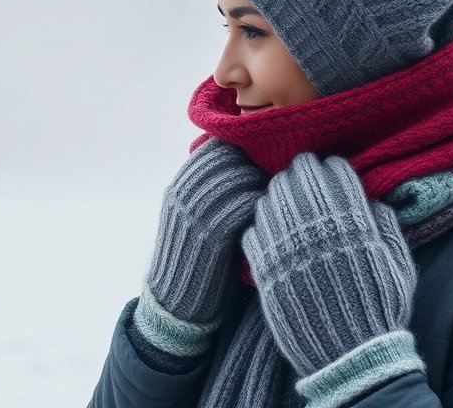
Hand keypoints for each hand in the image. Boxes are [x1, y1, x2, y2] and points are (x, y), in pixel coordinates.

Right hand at [144, 137, 267, 325]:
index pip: (218, 146)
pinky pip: (244, 204)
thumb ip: (216, 191)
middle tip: (274, 182)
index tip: (263, 166)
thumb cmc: (198, 261)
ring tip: (276, 200)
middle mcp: (183, 193)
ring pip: (240, 177)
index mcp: (181, 185)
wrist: (177, 306)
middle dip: (256, 166)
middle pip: (230, 157)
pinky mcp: (210, 235)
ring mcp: (194, 212)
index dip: (244, 152)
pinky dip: (262, 208)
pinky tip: (270, 220)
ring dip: (263, 186)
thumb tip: (253, 164)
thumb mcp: (198, 219)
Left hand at [241, 152, 423, 405]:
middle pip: (298, 174)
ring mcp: (285, 245)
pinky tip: (272, 234)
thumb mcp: (398, 263)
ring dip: (279, 196)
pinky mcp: (263, 266)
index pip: (333, 169)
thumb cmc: (380, 311)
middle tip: (305, 181)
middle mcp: (315, 226)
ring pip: (270, 196)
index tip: (331, 174)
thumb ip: (385, 225)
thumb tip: (372, 201)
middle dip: (302, 174)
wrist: (348, 357)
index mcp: (352, 220)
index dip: (332, 168)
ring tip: (287, 206)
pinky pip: (252, 229)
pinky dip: (260, 226)